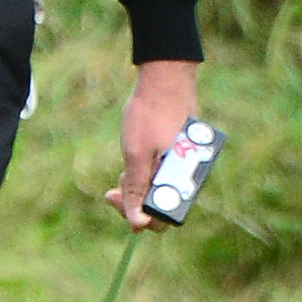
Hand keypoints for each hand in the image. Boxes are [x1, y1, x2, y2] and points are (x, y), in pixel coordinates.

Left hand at [112, 60, 204, 226]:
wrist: (165, 78)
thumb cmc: (151, 114)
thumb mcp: (137, 155)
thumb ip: (136, 189)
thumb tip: (137, 224)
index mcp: (182, 181)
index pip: (161, 220)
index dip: (135, 216)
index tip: (112, 197)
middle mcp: (189, 176)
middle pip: (160, 206)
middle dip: (134, 200)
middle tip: (114, 186)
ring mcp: (186, 164)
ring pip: (159, 189)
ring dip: (139, 184)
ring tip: (124, 166)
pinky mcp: (181, 153)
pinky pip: (163, 172)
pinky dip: (147, 170)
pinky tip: (136, 155)